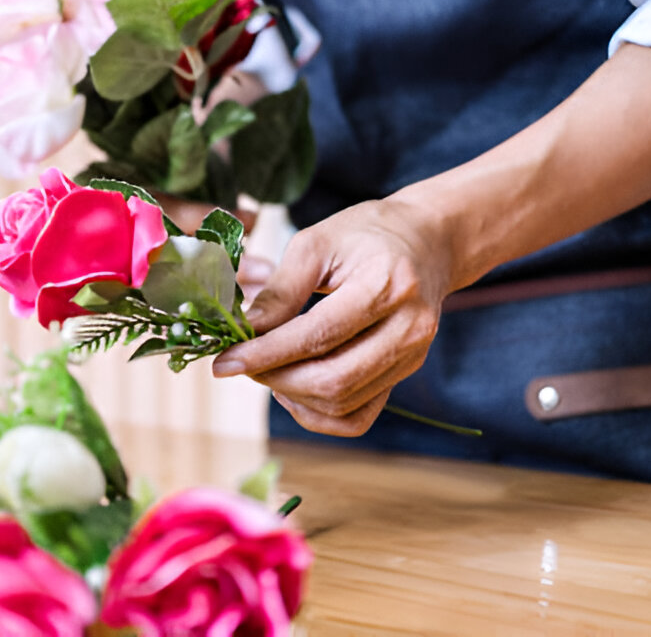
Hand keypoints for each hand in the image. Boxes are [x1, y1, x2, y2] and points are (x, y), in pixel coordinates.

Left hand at [212, 197, 452, 435]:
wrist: (425, 241)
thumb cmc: (366, 234)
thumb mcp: (317, 243)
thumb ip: (281, 290)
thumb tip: (245, 332)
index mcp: (387, 285)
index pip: (319, 335)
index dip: (266, 353)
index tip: (225, 361)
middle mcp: (408, 328)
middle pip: (332, 379)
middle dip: (275, 378)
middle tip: (242, 362)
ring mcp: (412, 356)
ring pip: (342, 403)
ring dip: (291, 395)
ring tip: (266, 368)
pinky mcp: (405, 373)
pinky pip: (357, 417)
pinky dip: (318, 413)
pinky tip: (294, 388)